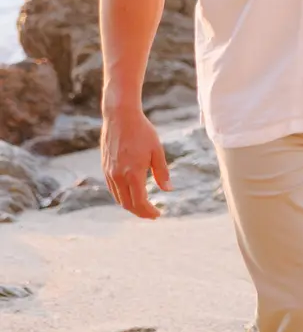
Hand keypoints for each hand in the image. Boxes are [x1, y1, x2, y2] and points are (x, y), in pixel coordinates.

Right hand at [101, 95, 170, 218]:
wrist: (120, 117)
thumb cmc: (142, 132)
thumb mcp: (157, 151)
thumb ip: (162, 172)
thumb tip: (168, 190)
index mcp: (133, 174)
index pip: (140, 203)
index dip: (149, 212)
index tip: (158, 214)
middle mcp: (118, 176)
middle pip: (127, 205)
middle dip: (140, 212)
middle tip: (152, 214)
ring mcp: (109, 173)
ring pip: (118, 198)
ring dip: (130, 206)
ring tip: (143, 206)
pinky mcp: (105, 168)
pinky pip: (112, 189)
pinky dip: (122, 196)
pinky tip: (131, 193)